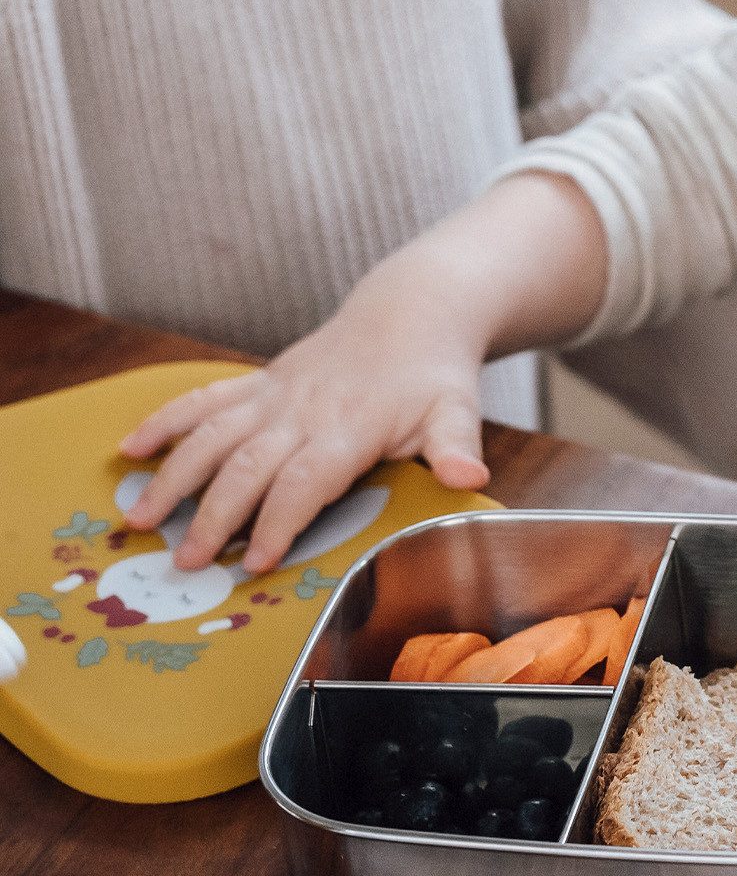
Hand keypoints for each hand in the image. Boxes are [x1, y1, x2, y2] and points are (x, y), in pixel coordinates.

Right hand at [117, 258, 489, 573]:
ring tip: (139, 518)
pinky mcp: (260, 383)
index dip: (279, 521)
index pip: (306, 479)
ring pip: (213, 435)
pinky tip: (129, 449)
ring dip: (173, 476)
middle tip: (185, 563)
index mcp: (349, 427)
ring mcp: (275, 395)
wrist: (411, 311)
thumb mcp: (456, 410)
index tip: (257, 562)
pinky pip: (204, 401)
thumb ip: (454, 447)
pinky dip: (165, 422)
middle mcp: (303, 410)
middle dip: (214, 515)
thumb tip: (468, 478)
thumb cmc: (434, 373)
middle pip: (248, 465)